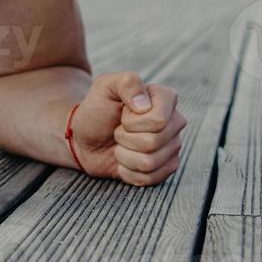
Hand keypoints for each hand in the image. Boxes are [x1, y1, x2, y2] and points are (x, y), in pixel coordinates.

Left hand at [70, 72, 185, 186]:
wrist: (87, 138)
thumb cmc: (97, 109)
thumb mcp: (104, 87)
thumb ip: (126, 83)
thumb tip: (144, 105)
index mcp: (164, 98)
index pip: (158, 120)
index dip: (132, 122)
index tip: (122, 114)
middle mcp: (174, 122)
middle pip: (152, 142)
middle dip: (124, 138)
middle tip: (118, 130)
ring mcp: (173, 146)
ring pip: (149, 163)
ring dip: (124, 155)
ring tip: (120, 144)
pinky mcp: (167, 167)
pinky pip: (149, 179)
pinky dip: (128, 171)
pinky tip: (125, 159)